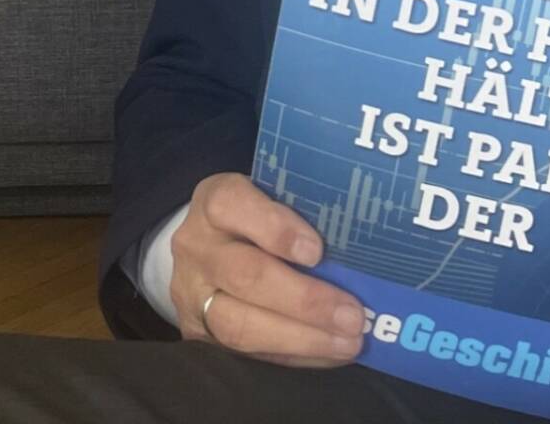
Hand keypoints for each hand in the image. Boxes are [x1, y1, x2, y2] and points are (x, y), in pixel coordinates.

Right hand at [170, 172, 364, 366]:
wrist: (202, 244)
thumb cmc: (254, 213)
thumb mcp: (269, 193)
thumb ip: (301, 207)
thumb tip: (357, 238)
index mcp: (216, 201)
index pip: (235, 206)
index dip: (276, 229)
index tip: (316, 252)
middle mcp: (198, 247)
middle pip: (246, 275)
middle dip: (304, 300)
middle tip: (352, 315)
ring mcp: (192, 295)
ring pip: (241, 325)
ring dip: (302, 338)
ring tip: (348, 342)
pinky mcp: (198, 334)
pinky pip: (247, 352)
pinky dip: (295, 355)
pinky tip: (330, 352)